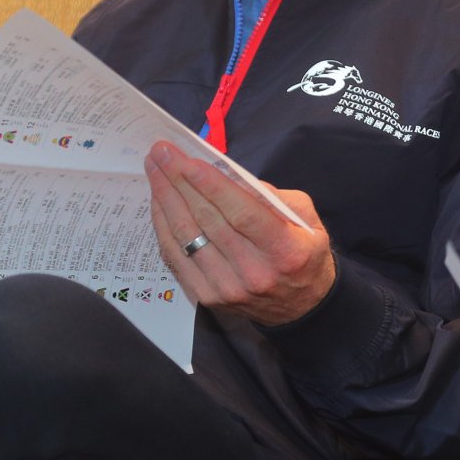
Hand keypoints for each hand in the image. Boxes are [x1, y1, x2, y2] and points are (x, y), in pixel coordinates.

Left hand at [146, 140, 334, 325]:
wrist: (302, 307)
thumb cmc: (304, 253)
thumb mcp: (305, 218)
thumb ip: (271, 196)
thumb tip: (228, 175)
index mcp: (284, 250)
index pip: (242, 214)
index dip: (211, 186)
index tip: (187, 160)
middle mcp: (254, 272)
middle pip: (208, 221)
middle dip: (180, 181)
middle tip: (161, 152)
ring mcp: (227, 288)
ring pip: (186, 237)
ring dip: (165, 199)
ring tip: (154, 169)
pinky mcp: (207, 297)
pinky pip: (176, 257)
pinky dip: (163, 226)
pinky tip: (158, 202)